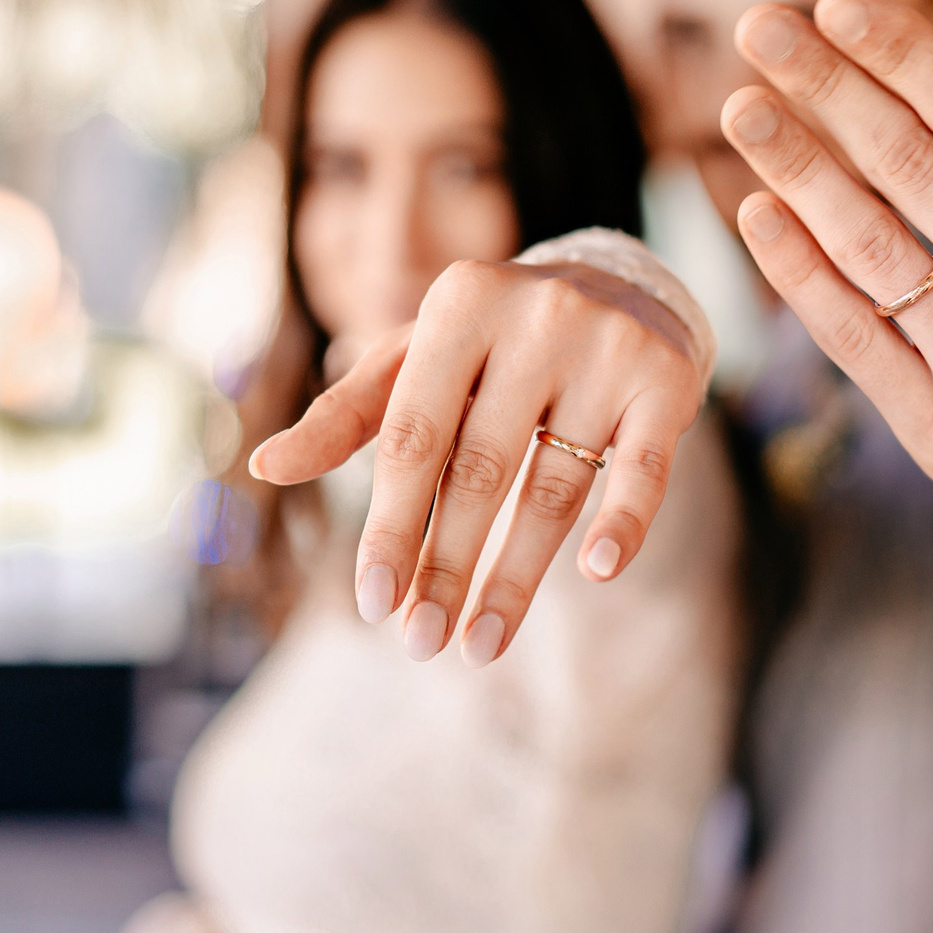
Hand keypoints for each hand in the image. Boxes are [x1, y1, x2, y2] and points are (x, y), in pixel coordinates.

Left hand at [249, 259, 704, 664]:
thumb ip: (347, 415)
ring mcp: (606, 344)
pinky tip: (598, 572)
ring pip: (552, 487)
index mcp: (459, 304)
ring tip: (481, 645)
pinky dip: (622, 523)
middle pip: (477, 470)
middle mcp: (535, 313)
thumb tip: (265, 466)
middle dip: (444, 567)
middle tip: (421, 644)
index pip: (412, 437)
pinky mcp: (667, 378)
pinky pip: (643, 470)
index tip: (373, 606)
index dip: (389, 525)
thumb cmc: (495, 341)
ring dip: (515, 579)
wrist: (623, 287)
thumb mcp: (417, 360)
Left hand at [724, 0, 932, 535]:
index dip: (903, 55)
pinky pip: (853, 336)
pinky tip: (756, 211)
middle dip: (827, 88)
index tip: (837, 4)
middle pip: (910, 169)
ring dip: (794, 168)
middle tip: (759, 26)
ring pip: (869, 249)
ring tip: (742, 107)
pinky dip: (798, 273)